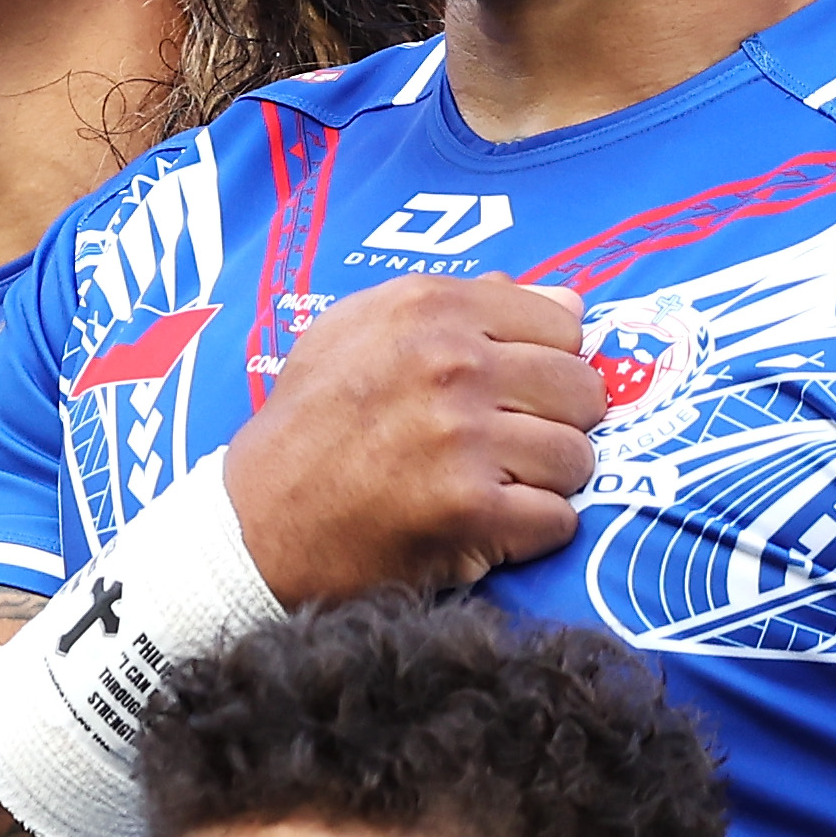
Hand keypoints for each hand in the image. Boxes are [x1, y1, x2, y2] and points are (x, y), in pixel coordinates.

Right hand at [218, 273, 601, 596]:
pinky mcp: (470, 511)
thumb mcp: (358, 331)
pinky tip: (490, 527)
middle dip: (557, 422)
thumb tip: (570, 304)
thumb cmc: (308, 424)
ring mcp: (462, 439)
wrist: (254, 523)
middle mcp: (450, 364)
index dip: (546, 362)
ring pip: (577, 457)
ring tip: (498, 487)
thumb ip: (464, 305)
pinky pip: (558, 519)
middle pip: (581, 389)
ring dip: (546, 481)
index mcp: (426, 308)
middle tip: (512, 445)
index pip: (562, 323)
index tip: (514, 390)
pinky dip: (531, 532)